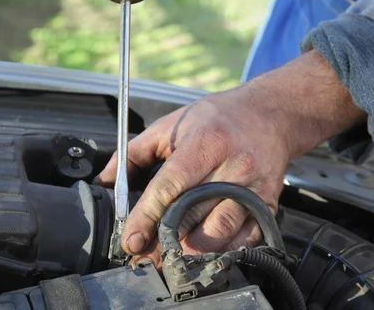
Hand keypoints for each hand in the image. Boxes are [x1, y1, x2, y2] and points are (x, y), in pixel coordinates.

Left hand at [95, 50, 365, 265]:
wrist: (270, 114)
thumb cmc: (217, 118)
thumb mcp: (170, 125)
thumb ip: (133, 152)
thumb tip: (104, 182)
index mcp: (204, 144)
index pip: (171, 186)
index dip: (147, 216)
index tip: (131, 240)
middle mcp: (232, 166)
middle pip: (194, 214)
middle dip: (165, 242)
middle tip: (145, 258)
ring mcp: (253, 187)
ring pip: (221, 231)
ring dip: (193, 252)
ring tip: (172, 259)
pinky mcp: (268, 204)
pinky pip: (247, 238)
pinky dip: (224, 252)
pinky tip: (205, 253)